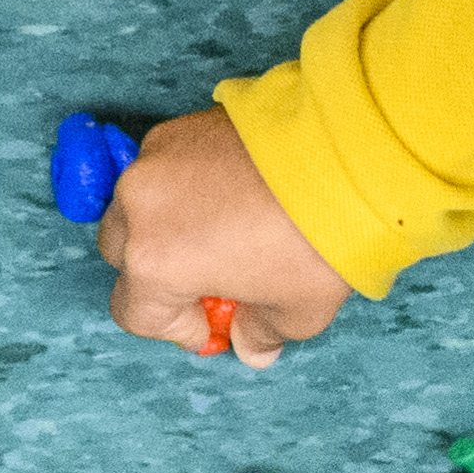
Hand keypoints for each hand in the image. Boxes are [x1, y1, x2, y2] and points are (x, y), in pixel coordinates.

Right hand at [96, 110, 344, 363]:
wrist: (350, 152)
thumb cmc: (318, 235)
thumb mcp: (297, 310)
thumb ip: (260, 334)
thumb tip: (251, 345)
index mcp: (155, 263)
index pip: (136, 313)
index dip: (176, 329)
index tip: (211, 326)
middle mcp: (140, 208)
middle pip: (123, 255)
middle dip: (158, 273)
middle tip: (211, 279)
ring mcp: (156, 161)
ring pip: (137, 206)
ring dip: (164, 226)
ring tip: (220, 231)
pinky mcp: (180, 127)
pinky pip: (162, 168)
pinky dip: (183, 186)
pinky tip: (229, 193)